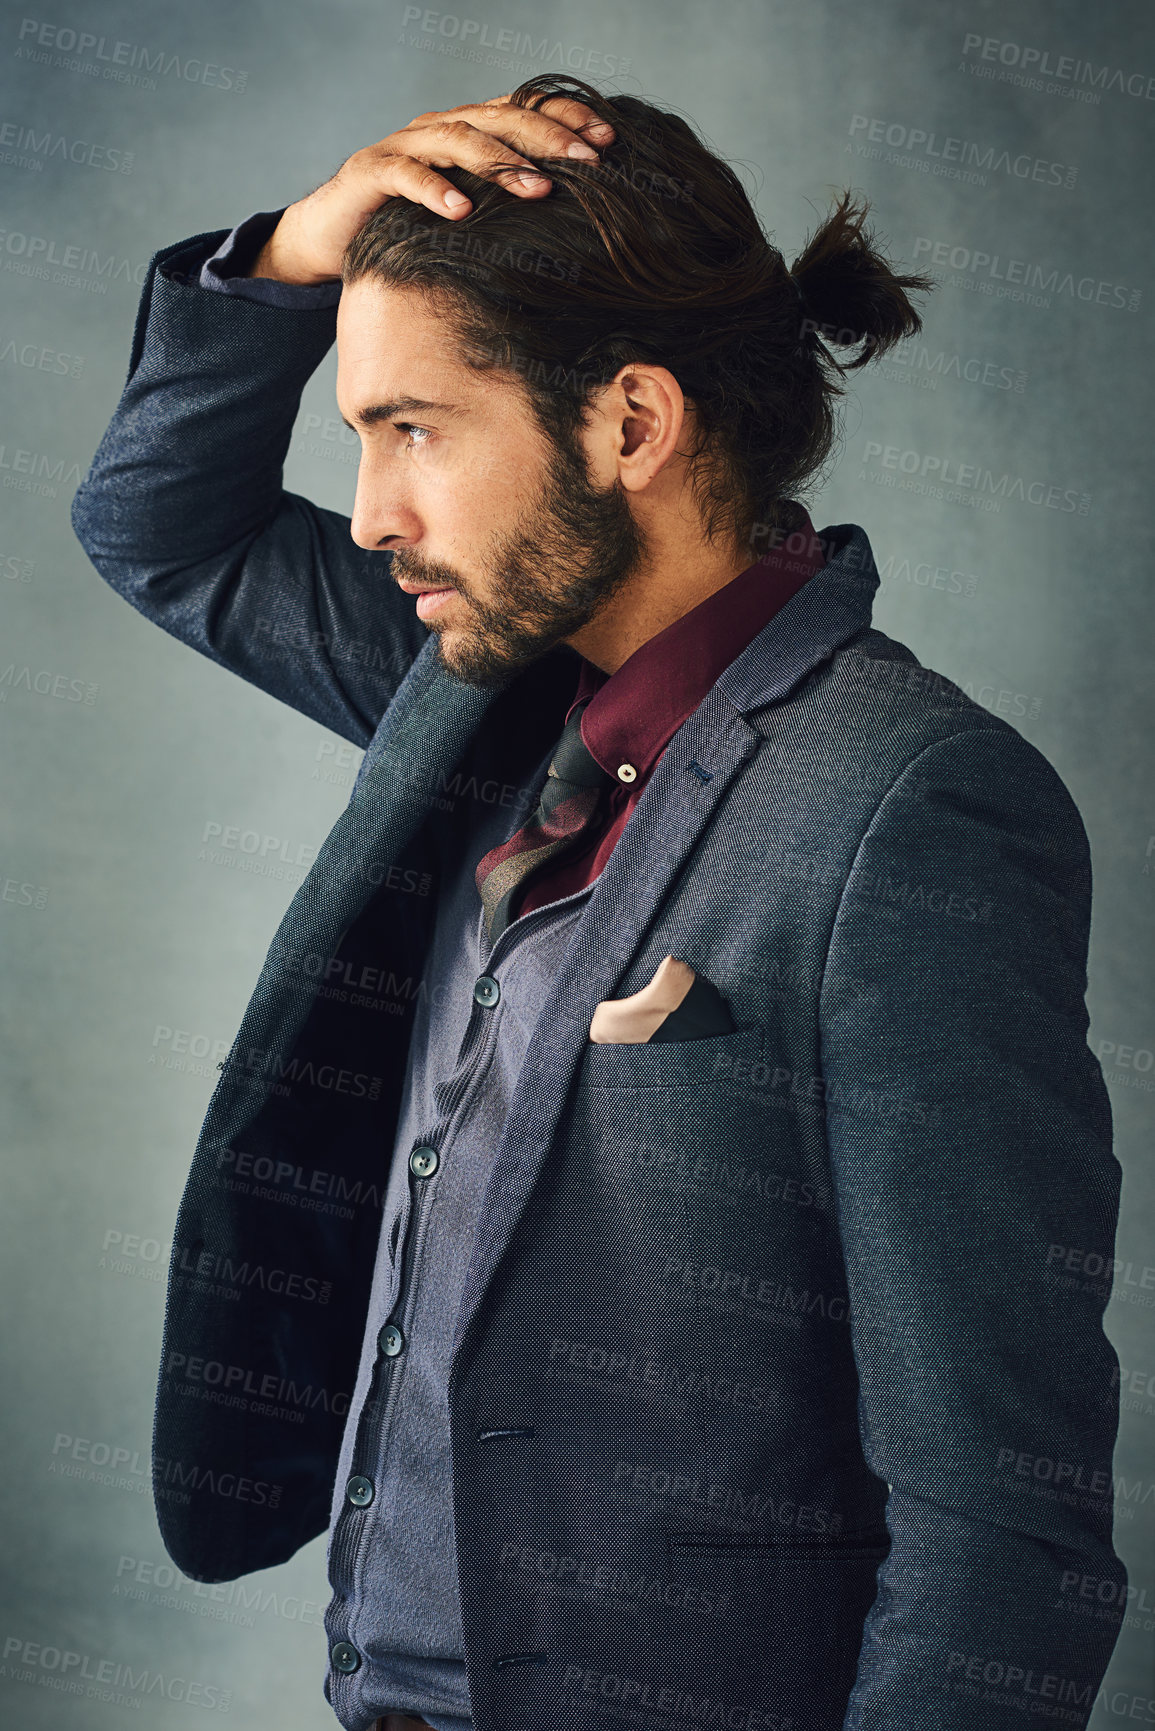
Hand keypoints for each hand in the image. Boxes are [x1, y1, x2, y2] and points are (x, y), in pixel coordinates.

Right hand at [248, 94, 614, 284]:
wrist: (330, 237)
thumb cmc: (410, 229)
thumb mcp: (469, 217)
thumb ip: (508, 209)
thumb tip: (576, 230)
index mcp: (469, 131)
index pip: (525, 111)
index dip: (566, 118)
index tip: (609, 140)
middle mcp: (440, 129)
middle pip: (500, 120)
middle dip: (548, 139)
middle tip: (588, 162)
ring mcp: (405, 146)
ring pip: (459, 142)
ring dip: (501, 164)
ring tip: (537, 189)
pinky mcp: (371, 172)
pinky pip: (406, 175)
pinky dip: (434, 190)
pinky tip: (462, 211)